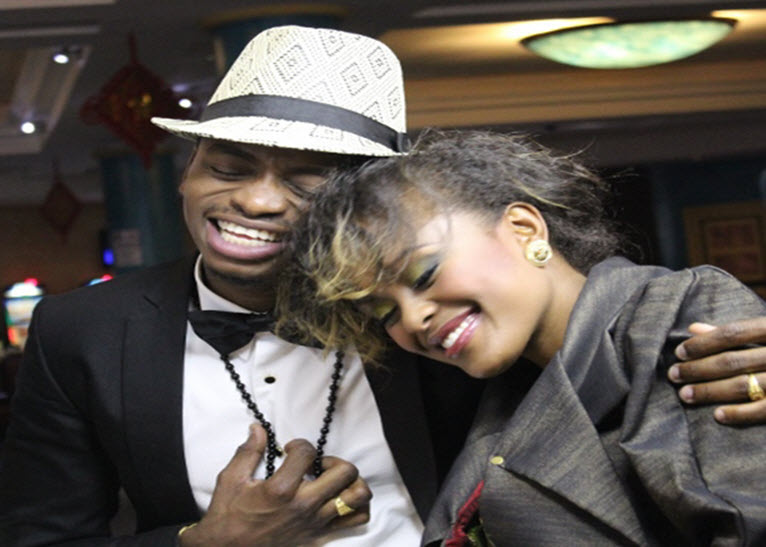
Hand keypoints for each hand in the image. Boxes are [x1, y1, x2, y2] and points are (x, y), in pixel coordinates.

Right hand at [179, 424, 371, 546]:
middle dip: (332, 460)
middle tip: (315, 465)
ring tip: (331, 480)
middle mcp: (304, 506)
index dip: (299, 444)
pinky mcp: (320, 535)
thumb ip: (249, 451)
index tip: (289, 450)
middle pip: (345, 471)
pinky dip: (355, 505)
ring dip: (350, 481)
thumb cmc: (229, 516)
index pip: (308, 452)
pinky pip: (357, 519)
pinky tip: (337, 497)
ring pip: (358, 496)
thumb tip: (258, 429)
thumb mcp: (231, 480)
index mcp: (281, 490)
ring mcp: (316, 522)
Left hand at [668, 318, 765, 424]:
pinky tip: (717, 415)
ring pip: (744, 385)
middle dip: (698, 369)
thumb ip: (734, 333)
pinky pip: (764, 409)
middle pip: (733, 360)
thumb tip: (694, 328)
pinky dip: (739, 413)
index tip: (678, 352)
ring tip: (685, 394)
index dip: (703, 343)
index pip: (733, 333)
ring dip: (710, 391)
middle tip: (672, 375)